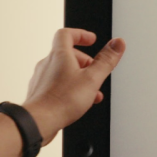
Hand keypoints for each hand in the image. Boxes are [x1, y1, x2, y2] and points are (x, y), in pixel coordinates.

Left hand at [22, 29, 124, 146]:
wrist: (39, 121)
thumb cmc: (61, 101)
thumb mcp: (92, 79)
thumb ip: (106, 60)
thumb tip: (117, 43)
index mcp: (59, 55)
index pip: (66, 34)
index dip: (80, 34)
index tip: (91, 40)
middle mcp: (47, 64)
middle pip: (66, 54)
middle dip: (84, 61)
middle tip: (94, 71)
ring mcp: (41, 78)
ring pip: (62, 71)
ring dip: (78, 77)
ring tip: (90, 90)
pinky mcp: (40, 92)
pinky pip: (56, 84)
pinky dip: (69, 88)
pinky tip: (77, 101)